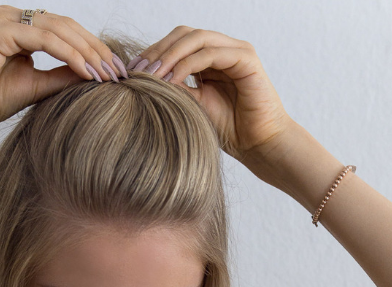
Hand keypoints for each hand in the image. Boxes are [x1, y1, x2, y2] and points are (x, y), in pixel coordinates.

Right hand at [0, 6, 117, 146]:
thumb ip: (65, 74)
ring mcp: (2, 19)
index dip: (94, 47)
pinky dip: (71, 55)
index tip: (117, 70)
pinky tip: (88, 72)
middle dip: (97, 49)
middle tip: (119, 72)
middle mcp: (9, 16)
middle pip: (66, 25)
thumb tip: (98, 72)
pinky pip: (45, 39)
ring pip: (59, 29)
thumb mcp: (39, 84)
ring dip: (88, 53)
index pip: (65, 29)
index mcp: (18, 25)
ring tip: (107, 75)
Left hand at [132, 27, 292, 165]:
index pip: (177, 42)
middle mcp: (225, 49)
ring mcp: (237, 51)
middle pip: (184, 34)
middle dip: (158, 50)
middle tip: (138, 70)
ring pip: (195, 39)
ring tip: (151, 74)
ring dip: (170, 55)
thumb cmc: (230, 130)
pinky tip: (172, 79)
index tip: (132, 71)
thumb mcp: (192, 104)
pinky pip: (210, 53)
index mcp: (212, 58)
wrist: (259, 145)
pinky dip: (187, 64)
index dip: (154, 52)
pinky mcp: (246, 58)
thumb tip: (142, 77)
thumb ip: (174, 86)